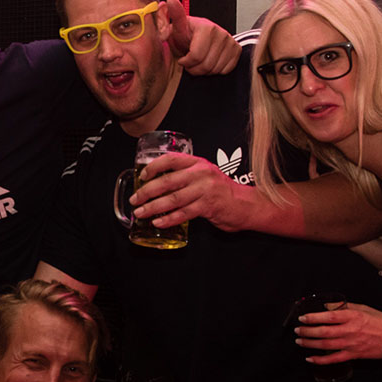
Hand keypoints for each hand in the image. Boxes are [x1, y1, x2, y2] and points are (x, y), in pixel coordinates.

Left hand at [129, 153, 246, 231]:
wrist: (246, 204)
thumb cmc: (222, 191)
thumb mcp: (205, 175)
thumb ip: (185, 175)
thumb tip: (157, 183)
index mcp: (198, 163)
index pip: (171, 159)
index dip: (154, 166)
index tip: (142, 176)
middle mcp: (201, 174)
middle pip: (168, 181)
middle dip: (147, 191)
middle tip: (135, 199)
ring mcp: (205, 190)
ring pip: (173, 199)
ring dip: (154, 207)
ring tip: (141, 212)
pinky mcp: (208, 206)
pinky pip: (183, 213)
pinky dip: (169, 219)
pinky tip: (158, 222)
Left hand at [165, 0, 240, 75]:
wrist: (195, 37)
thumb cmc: (186, 34)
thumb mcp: (176, 26)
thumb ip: (173, 15)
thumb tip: (170, 1)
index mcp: (207, 27)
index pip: (196, 56)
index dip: (186, 62)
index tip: (182, 58)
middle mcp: (221, 33)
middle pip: (206, 65)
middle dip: (194, 68)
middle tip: (189, 62)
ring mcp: (230, 42)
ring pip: (216, 69)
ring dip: (204, 70)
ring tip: (198, 61)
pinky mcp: (236, 50)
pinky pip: (225, 70)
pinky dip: (215, 70)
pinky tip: (208, 61)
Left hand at [295, 302, 381, 362]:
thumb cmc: (381, 321)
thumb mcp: (362, 308)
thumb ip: (343, 306)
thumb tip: (326, 306)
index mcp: (353, 317)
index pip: (328, 317)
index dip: (313, 318)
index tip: (302, 318)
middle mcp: (350, 330)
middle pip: (323, 332)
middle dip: (307, 331)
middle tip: (297, 330)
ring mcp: (351, 344)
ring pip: (326, 345)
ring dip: (310, 343)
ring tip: (299, 341)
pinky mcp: (354, 355)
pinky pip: (334, 359)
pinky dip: (320, 360)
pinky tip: (310, 358)